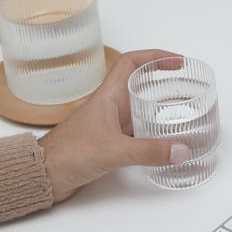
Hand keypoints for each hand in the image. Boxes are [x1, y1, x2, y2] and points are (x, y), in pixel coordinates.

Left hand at [39, 49, 190, 201]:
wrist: (43, 175)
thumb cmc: (67, 154)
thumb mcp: (113, 151)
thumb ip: (148, 151)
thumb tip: (180, 150)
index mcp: (108, 96)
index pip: (132, 63)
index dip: (156, 57)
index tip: (178, 62)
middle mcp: (110, 106)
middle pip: (141, 84)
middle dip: (165, 83)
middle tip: (188, 88)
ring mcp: (109, 124)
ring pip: (140, 108)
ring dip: (161, 108)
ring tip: (183, 112)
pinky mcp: (109, 142)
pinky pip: (137, 130)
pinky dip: (153, 132)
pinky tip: (164, 141)